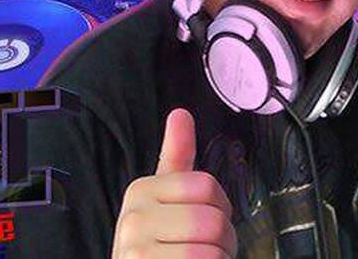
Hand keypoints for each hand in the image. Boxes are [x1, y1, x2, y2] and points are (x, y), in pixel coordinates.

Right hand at [111, 108, 237, 257]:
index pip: (207, 185)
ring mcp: (137, 254)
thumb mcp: (161, 201)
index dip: (220, 207)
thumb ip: (176, 159)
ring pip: (212, 252)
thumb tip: (181, 112)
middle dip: (224, 242)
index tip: (206, 223)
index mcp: (140, 191)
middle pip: (213, 220)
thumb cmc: (155, 248)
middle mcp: (133, 220)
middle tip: (207, 253)